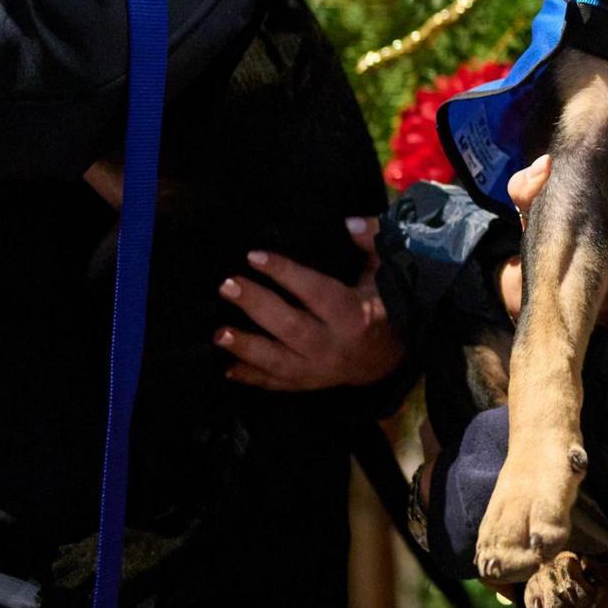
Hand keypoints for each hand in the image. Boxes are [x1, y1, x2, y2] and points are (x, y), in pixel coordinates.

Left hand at [215, 217, 403, 391]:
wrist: (388, 355)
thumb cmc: (381, 304)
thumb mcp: (384, 269)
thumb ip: (371, 242)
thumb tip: (348, 223)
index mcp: (355, 314)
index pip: (316, 291)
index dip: (285, 273)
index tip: (254, 256)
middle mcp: (335, 345)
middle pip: (292, 327)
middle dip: (257, 306)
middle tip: (227, 285)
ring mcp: (320, 369)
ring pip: (280, 361)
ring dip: (247, 348)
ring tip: (218, 333)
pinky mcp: (308, 384)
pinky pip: (278, 384)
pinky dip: (252, 378)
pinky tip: (227, 369)